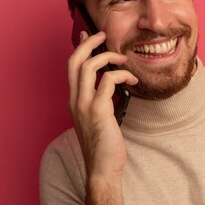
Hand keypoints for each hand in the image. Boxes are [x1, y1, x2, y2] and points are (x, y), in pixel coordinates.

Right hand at [67, 31, 137, 204]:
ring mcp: (84, 105)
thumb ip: (100, 101)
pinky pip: (108, 81)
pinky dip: (121, 75)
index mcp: (74, 101)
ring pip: (88, 67)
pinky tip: (133, 81)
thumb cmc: (104, 146)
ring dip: (107, 56)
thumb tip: (109, 86)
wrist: (102, 169)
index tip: (88, 35)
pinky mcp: (98, 111)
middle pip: (75, 61)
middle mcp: (75, 100)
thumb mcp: (98, 119)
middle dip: (88, 43)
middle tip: (103, 35)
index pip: (71, 67)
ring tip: (122, 58)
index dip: (79, 48)